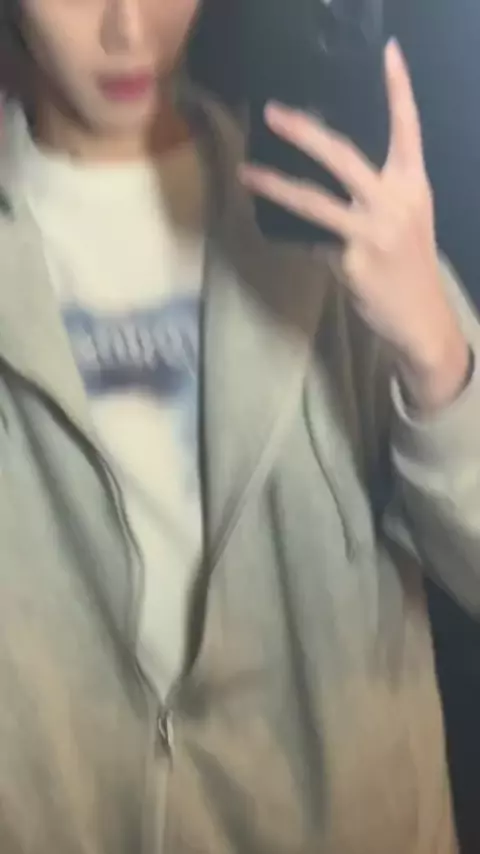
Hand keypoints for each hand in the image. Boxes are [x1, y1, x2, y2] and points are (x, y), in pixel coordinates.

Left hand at [241, 40, 469, 410]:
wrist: (420, 317)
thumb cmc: (408, 264)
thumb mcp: (406, 218)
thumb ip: (376, 193)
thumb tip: (324, 176)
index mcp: (412, 185)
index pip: (409, 128)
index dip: (400, 89)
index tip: (389, 53)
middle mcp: (395, 202)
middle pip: (344, 156)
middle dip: (305, 133)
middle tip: (273, 114)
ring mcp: (372, 232)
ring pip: (314, 201)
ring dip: (275, 186)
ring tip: (246, 174)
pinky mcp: (351, 261)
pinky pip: (311, 240)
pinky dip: (294, 235)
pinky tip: (278, 230)